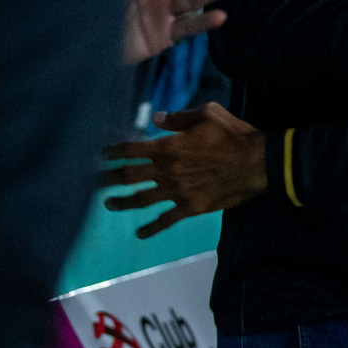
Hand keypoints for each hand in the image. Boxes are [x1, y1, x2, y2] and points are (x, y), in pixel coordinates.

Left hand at [101, 103, 267, 237]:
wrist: (257, 162)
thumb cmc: (234, 134)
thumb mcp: (209, 113)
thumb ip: (179, 117)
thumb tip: (155, 119)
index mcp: (170, 146)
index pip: (131, 150)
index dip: (111, 152)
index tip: (98, 154)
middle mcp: (168, 171)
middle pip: (128, 176)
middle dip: (106, 178)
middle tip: (89, 182)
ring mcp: (178, 191)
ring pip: (141, 199)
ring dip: (122, 202)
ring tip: (109, 204)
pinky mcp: (191, 207)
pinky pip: (166, 220)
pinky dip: (151, 228)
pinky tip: (140, 233)